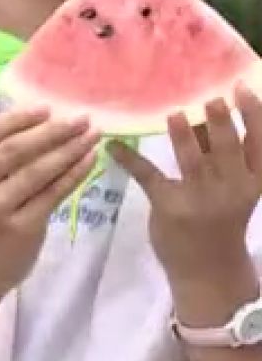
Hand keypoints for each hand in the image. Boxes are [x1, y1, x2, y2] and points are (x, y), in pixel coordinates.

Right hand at [0, 107, 100, 302]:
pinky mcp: (20, 227)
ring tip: (92, 136)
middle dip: (53, 131)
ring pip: (38, 170)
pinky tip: (88, 161)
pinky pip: (53, 194)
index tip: (49, 107)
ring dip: (69, 150)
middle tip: (82, 118)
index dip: (20, 118)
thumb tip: (41, 122)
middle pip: (17, 149)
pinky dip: (73, 175)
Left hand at [113, 83, 261, 289]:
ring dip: (182, 137)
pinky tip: (113, 145)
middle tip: (210, 97)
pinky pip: (149, 176)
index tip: (242, 88)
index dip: (254, 116)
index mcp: (254, 181)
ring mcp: (202, 199)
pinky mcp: (170, 207)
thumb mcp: (234, 189)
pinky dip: (130, 159)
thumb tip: (201, 112)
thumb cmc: (222, 220)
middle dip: (221, 123)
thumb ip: (221, 155)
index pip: (260, 143)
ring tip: (172, 113)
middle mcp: (233, 188)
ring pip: (194, 161)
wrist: (210, 272)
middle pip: (229, 149)